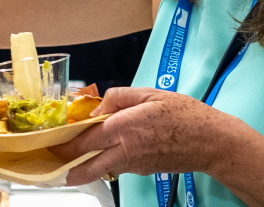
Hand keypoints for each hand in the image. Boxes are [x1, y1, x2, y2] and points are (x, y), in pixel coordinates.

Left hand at [47, 87, 240, 185]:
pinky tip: (103, 152)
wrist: (213, 142)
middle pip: (87, 165)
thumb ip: (118, 97)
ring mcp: (134, 164)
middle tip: (52, 159)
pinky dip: (105, 162)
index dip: (63, 143)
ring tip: (70, 160)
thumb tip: (97, 107)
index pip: (84, 140)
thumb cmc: (186, 115)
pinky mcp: (142, 170)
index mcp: (125, 127)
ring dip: (83, 166)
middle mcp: (126, 149)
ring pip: (100, 170)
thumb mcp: (150, 93)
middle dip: (66, 164)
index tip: (50, 142)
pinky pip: (117, 167)